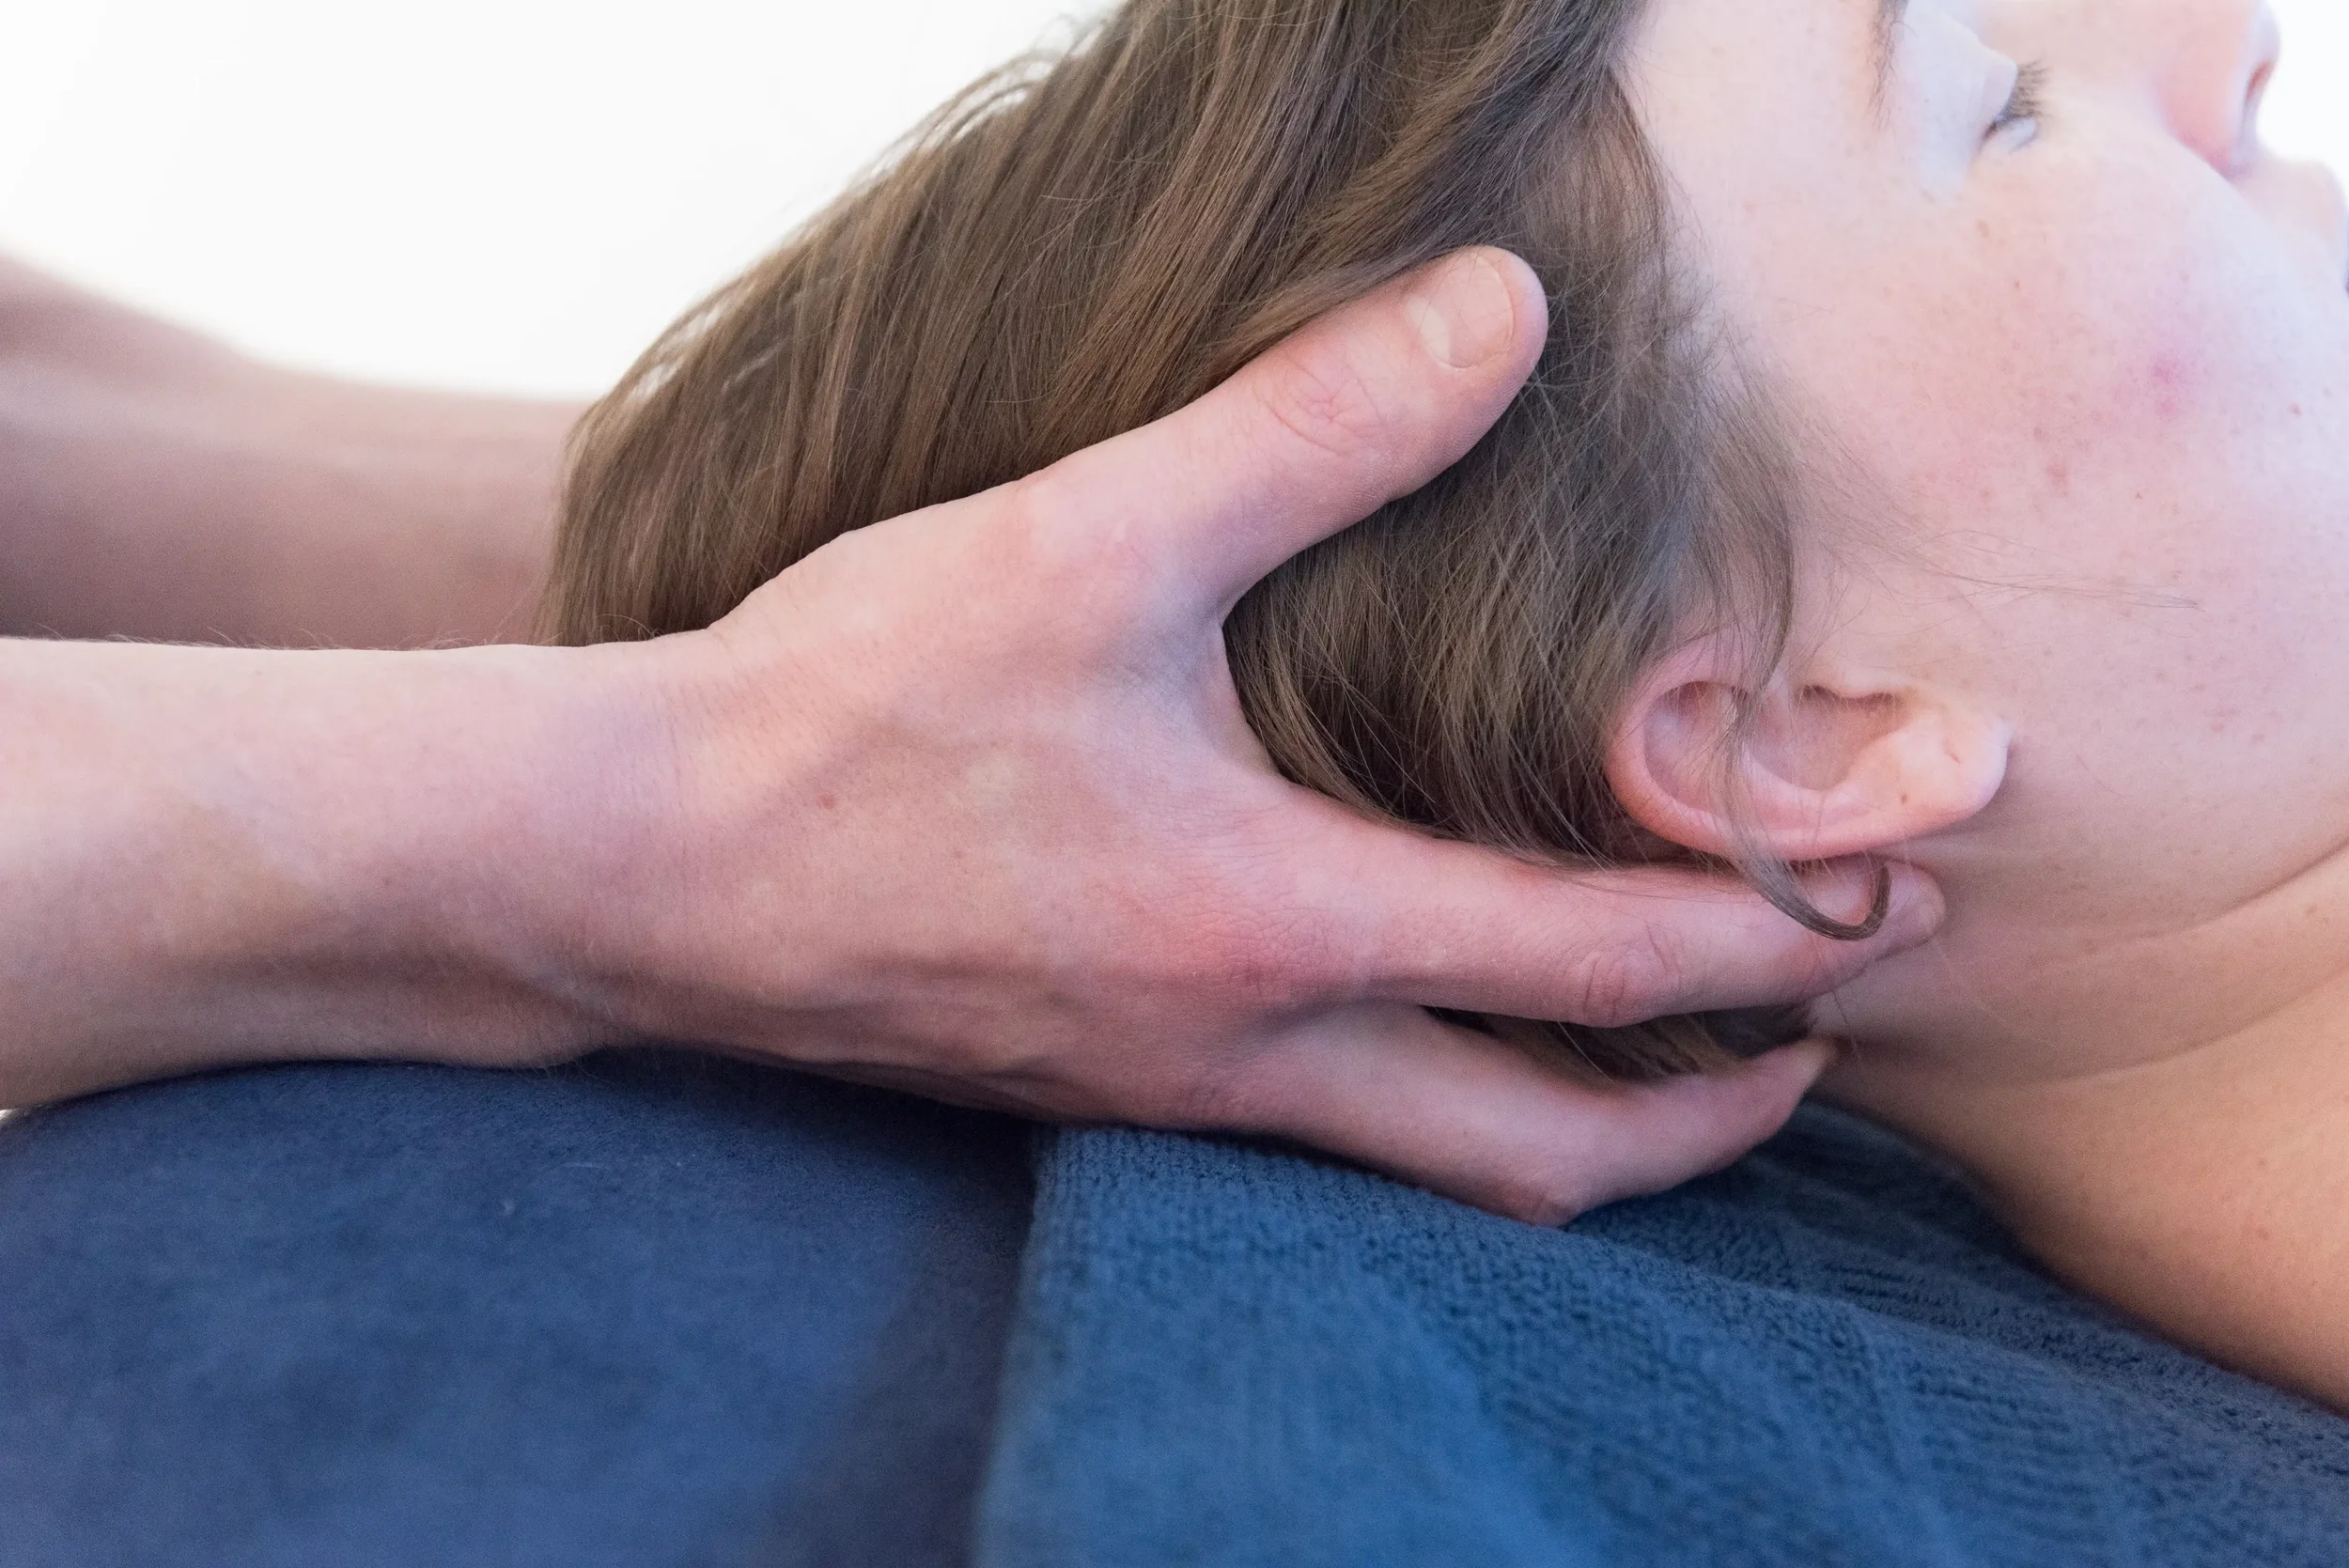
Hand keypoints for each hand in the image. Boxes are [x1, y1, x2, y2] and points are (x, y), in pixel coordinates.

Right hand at [552, 250, 1941, 1222]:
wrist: (642, 867)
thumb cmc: (850, 713)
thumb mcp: (1089, 546)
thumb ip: (1312, 435)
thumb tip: (1499, 315)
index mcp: (1280, 932)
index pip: (1600, 966)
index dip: (1776, 932)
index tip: (1893, 894)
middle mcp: (1249, 1058)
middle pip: (1545, 1166)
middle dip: (1715, 1115)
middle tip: (1823, 1038)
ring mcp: (1174, 1099)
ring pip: (1436, 1179)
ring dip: (1583, 1126)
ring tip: (1671, 1047)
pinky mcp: (1103, 1090)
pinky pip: (1327, 1143)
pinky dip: (1438, 1101)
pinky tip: (1426, 1003)